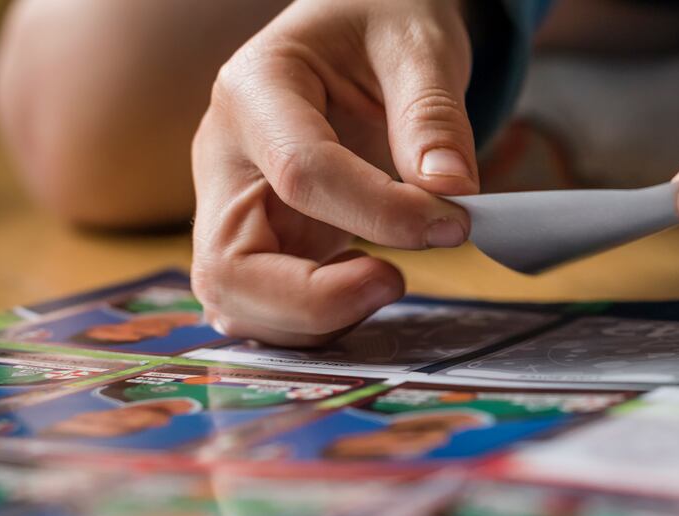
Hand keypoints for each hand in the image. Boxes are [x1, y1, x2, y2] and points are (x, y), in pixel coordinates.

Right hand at [192, 0, 475, 345]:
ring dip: (311, 321)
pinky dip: (312, 323)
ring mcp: (234, 205)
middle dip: (313, 299)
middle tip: (395, 282)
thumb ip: (432, 114)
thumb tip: (450, 191)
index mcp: (255, 89)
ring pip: (233, 301)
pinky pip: (263, 308)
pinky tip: (367, 291)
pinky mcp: (259, 240)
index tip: (453, 224)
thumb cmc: (382, 24)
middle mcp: (225, 156)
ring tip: (387, 283)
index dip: (381, 215)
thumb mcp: (418, 43)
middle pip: (227, 265)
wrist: (362, 31)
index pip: (300, 174)